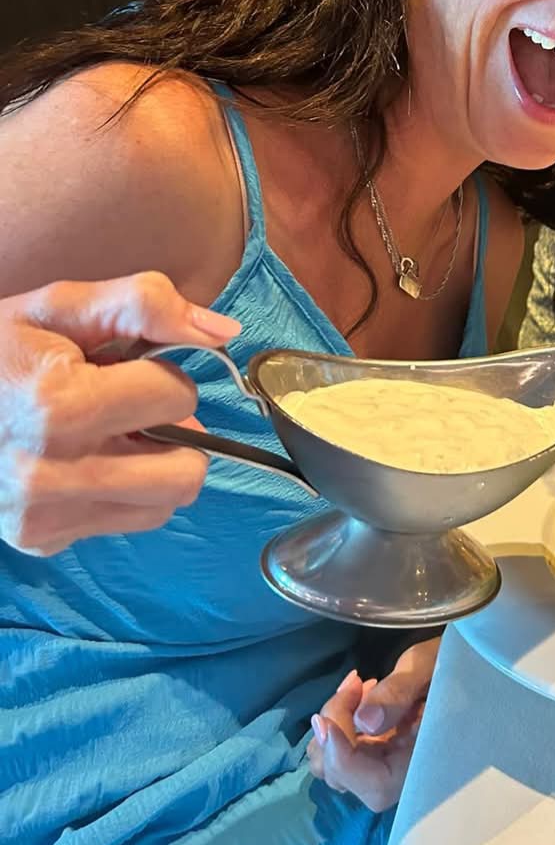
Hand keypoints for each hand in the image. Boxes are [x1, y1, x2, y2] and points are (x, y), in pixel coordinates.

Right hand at [0, 272, 240, 554]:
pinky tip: (83, 462)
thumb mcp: (58, 305)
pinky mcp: (41, 540)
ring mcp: (44, 516)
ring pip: (164, 504)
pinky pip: (126, 523)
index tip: (124, 366)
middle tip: (132, 408)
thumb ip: (144, 304)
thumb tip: (224, 333)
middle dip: (174, 431)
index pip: (176, 395)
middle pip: (186, 470)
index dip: (161, 372)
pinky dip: (122, 493)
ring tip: (109, 434)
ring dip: (155, 466)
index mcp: (58, 407)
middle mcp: (51, 474)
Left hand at [307, 637, 439, 811]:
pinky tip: (358, 691)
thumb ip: (399, 692)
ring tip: (357, 685)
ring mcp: (386, 763)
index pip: (375, 785)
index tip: (325, 720)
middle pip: (346, 778)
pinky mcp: (377, 750)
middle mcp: (402, 773)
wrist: (466, 662)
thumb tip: (363, 723)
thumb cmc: (454, 660)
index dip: (343, 759)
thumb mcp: (427, 667)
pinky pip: (342, 748)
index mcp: (425, 763)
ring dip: (333, 725)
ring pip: (335, 766)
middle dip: (334, 732)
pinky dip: (338, 721)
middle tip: (354, 684)